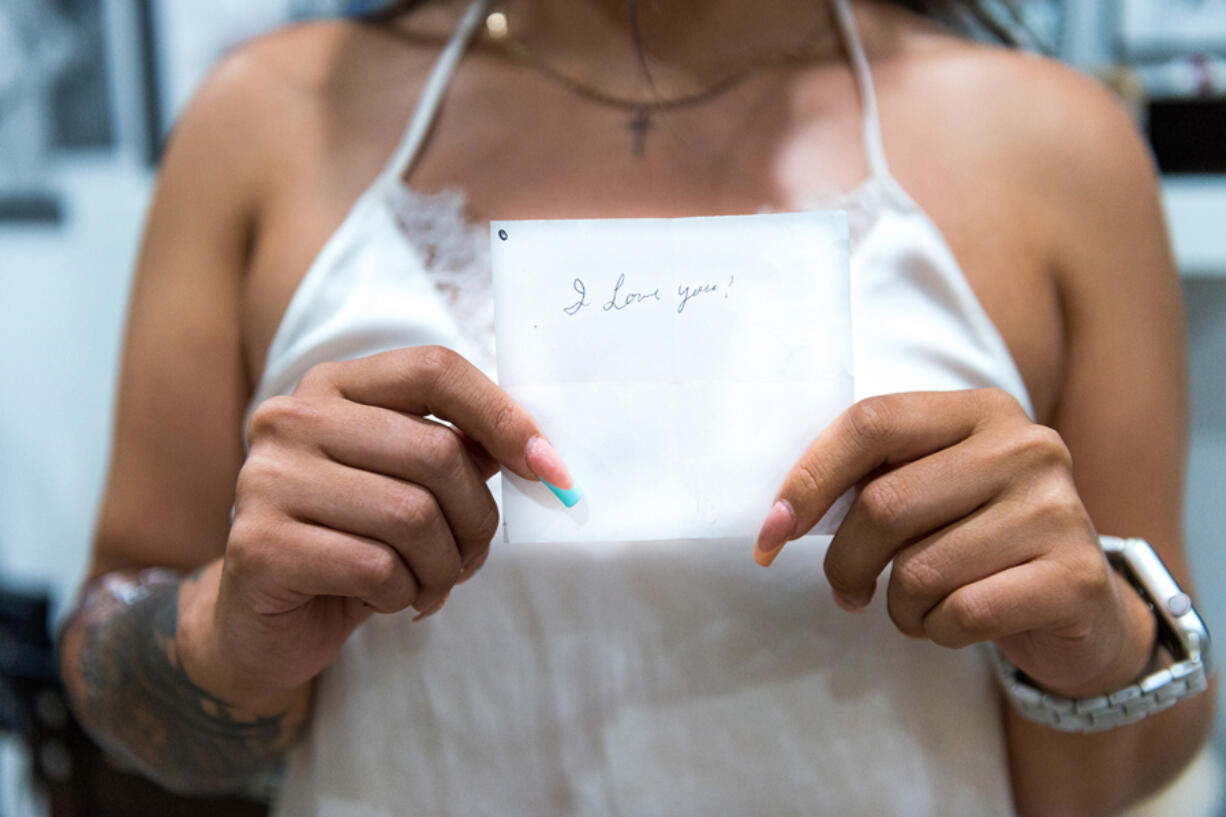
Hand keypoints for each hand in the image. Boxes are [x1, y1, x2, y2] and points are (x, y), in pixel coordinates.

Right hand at [182, 346, 573, 707]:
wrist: (263, 621)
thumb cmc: (351, 541)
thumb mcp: (408, 485)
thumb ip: (458, 452)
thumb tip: (537, 450)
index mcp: (334, 385)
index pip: (435, 370)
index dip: (503, 417)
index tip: (549, 469)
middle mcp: (291, 417)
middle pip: (436, 452)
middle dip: (477, 518)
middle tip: (473, 556)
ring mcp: (267, 478)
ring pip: (412, 516)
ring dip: (443, 565)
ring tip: (430, 583)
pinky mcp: (258, 545)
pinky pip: (375, 567)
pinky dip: (404, 594)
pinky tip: (389, 600)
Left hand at [753, 388, 1154, 696]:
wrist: (1080, 607)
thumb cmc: (977, 541)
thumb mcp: (928, 490)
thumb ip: (869, 482)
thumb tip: (778, 521)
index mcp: (980, 411)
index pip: (870, 423)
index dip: (809, 479)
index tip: (771, 533)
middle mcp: (1026, 446)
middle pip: (884, 504)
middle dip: (844, 561)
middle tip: (846, 589)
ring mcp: (1058, 509)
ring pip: (919, 569)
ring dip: (898, 606)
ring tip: (918, 607)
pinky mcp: (1076, 577)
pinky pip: (962, 612)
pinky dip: (937, 631)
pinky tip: (953, 623)